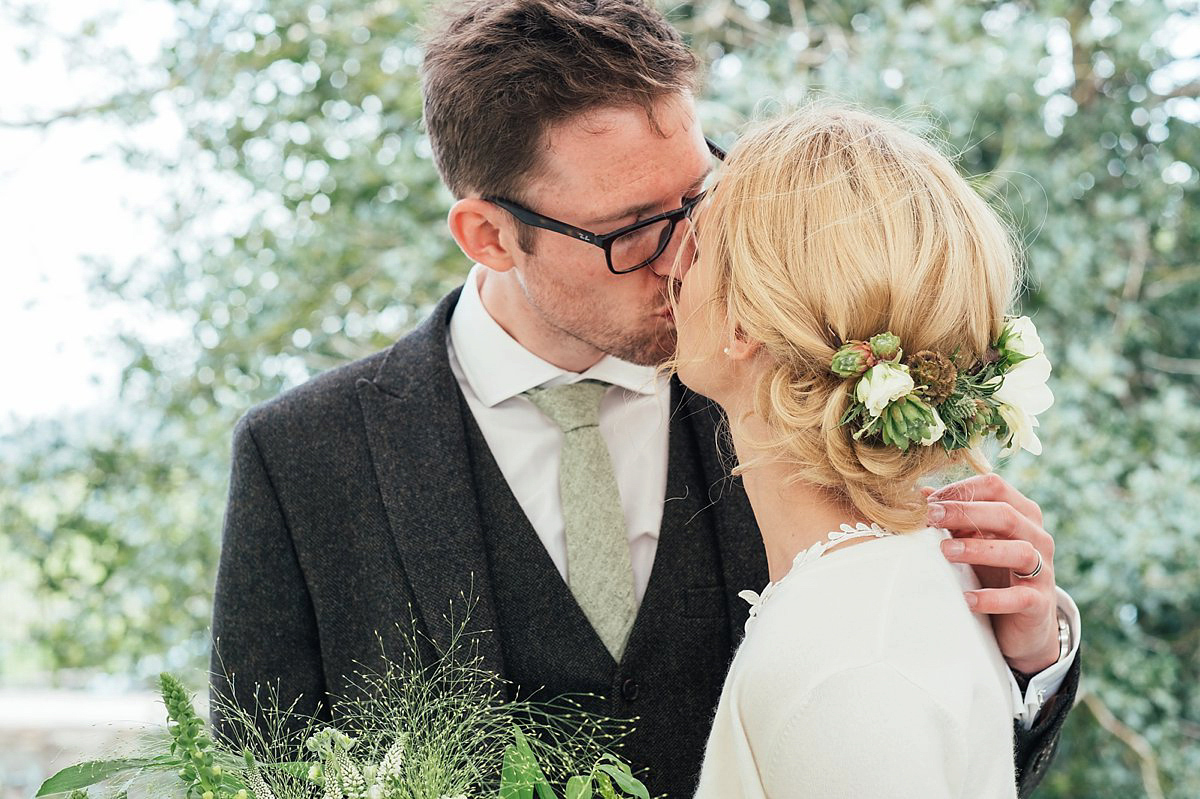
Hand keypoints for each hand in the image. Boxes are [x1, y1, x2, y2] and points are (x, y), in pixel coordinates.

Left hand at [924, 474, 1060, 674]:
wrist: (1023, 621)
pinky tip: (967, 599)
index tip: (929, 502)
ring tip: (946, 551)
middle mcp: (1037, 536)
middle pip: (1006, 514)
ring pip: (1019, 551)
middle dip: (965, 513)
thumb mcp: (974, 540)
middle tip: (931, 518)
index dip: (961, 490)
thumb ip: (954, 518)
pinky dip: (993, 598)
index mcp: (1021, 514)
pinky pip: (1020, 597)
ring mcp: (1042, 569)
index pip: (995, 487)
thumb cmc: (994, 572)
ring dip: (980, 549)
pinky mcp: (1039, 602)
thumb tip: (922, 493)